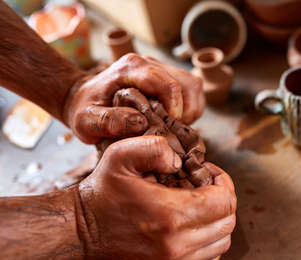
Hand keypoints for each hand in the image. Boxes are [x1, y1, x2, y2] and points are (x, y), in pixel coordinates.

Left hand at [63, 54, 204, 143]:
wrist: (83, 97)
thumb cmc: (85, 110)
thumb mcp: (86, 121)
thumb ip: (108, 122)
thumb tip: (140, 123)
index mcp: (132, 68)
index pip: (169, 86)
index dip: (175, 111)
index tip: (166, 130)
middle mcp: (149, 63)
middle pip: (188, 85)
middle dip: (185, 113)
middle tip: (169, 130)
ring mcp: (160, 67)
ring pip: (193, 87)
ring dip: (190, 111)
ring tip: (171, 126)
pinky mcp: (167, 75)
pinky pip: (191, 90)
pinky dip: (189, 109)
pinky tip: (172, 121)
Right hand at [76, 136, 235, 259]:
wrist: (81, 228)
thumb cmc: (104, 190)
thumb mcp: (121, 154)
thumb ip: (155, 147)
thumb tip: (181, 162)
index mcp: (170, 215)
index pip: (225, 202)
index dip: (223, 181)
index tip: (207, 172)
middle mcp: (177, 244)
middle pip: (227, 222)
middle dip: (223, 198)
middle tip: (206, 185)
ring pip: (222, 242)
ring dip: (219, 220)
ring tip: (202, 204)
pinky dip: (212, 243)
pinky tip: (198, 227)